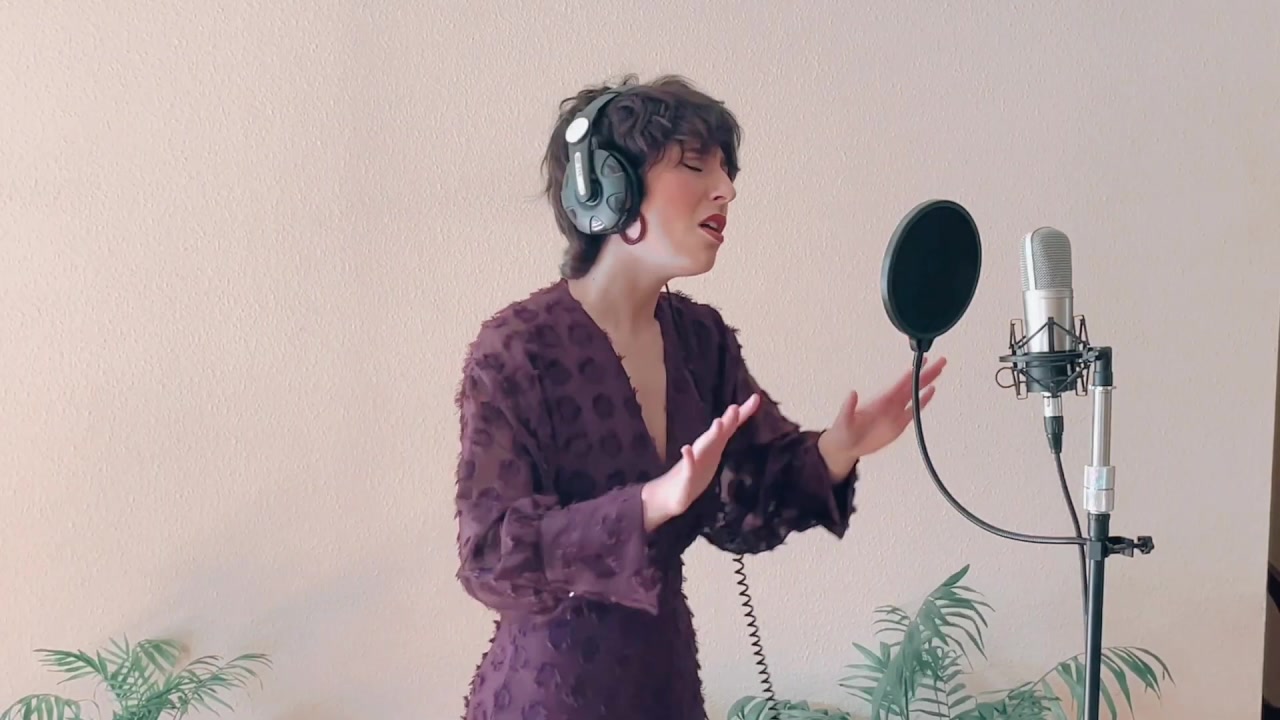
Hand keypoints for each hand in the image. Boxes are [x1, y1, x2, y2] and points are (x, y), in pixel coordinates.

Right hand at [641, 393, 761, 529]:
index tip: (756, 398)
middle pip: (719, 434)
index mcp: (713, 447)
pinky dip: (689, 459)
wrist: (671, 496)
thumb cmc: (693, 475)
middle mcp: (704, 451)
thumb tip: (726, 421)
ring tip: (718, 423)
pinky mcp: (685, 478)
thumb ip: (718, 439)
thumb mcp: (710, 457)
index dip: (743, 413)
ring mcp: (695, 463)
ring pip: (705, 448)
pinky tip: (686, 450)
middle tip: (735, 407)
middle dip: (727, 421)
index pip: (730, 427)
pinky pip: (688, 468)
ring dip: (712, 435)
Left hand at [819, 356, 946, 474]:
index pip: (900, 382)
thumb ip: (848, 407)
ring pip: (916, 394)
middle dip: (927, 372)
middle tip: (941, 360)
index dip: (912, 372)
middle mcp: (890, 403)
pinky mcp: (899, 424)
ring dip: (928, 382)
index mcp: (880, 400)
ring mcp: (896, 412)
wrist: (846, 446)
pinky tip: (931, 391)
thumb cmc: (842, 432)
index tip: (922, 359)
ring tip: (940, 370)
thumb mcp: (843, 420)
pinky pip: (914, 411)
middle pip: (912, 384)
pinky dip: (923, 401)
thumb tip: (852, 393)